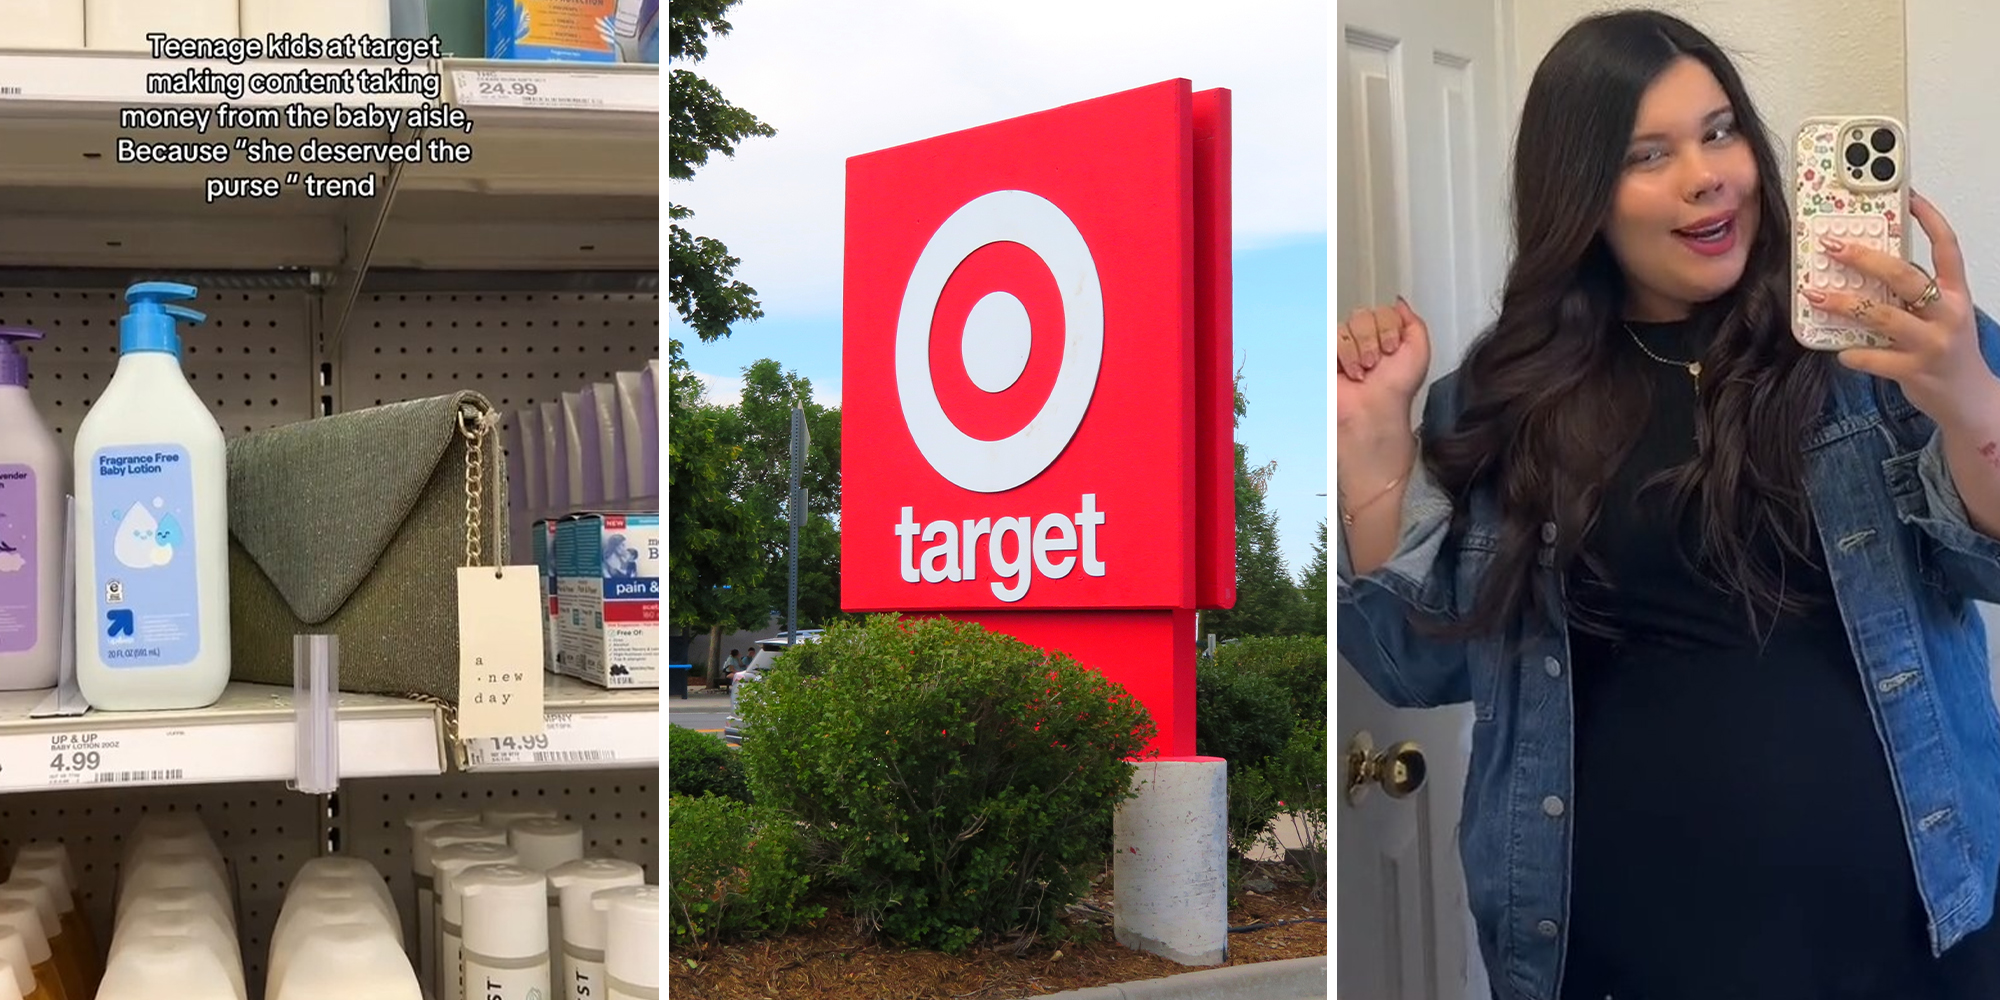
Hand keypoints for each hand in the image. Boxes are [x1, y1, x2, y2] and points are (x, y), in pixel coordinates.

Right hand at [1336, 297, 1432, 433]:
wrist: (1374, 408)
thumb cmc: (1395, 389)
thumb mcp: (1419, 351)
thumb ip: (1414, 322)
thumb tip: (1399, 302)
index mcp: (1387, 337)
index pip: (1383, 311)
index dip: (1389, 329)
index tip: (1392, 350)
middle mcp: (1366, 340)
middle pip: (1365, 315)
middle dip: (1373, 339)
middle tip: (1376, 362)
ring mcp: (1346, 346)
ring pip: (1349, 325)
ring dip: (1360, 350)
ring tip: (1363, 369)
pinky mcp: (1329, 354)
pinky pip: (1335, 336)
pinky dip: (1345, 355)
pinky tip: (1350, 372)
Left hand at [1800, 192, 1999, 424]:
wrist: (1969, 399)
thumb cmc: (1947, 349)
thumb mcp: (1939, 314)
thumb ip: (1912, 294)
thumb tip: (1865, 268)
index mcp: (1955, 293)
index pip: (1948, 247)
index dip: (1929, 219)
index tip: (1906, 197)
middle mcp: (1948, 313)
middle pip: (1906, 277)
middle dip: (1866, 259)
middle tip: (1832, 246)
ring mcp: (1932, 343)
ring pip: (1882, 316)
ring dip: (1844, 304)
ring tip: (1814, 294)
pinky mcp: (1915, 371)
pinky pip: (1874, 358)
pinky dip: (1852, 352)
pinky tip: (1839, 349)